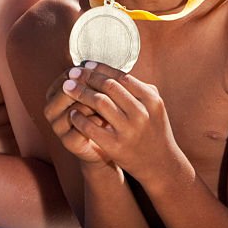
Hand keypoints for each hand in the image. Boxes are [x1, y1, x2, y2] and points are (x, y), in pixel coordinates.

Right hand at [45, 68, 111, 166]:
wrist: (103, 142)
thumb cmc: (101, 112)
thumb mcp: (97, 93)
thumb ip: (94, 80)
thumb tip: (96, 65)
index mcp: (54, 92)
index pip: (67, 76)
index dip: (87, 74)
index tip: (105, 75)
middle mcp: (50, 109)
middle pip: (67, 92)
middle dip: (89, 90)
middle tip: (109, 92)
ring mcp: (57, 127)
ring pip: (74, 110)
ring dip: (94, 107)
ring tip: (110, 107)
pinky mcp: (67, 142)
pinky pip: (80, 129)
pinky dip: (95, 123)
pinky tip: (105, 121)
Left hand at [62, 62, 181, 185]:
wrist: (159, 164)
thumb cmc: (154, 130)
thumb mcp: (154, 107)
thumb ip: (140, 88)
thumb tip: (114, 70)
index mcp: (152, 100)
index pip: (122, 77)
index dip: (102, 69)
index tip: (87, 64)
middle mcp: (141, 113)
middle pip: (109, 87)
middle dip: (87, 77)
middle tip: (72, 72)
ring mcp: (129, 130)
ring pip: (99, 103)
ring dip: (80, 92)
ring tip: (67, 87)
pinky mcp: (116, 146)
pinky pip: (91, 127)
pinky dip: (79, 118)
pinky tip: (72, 113)